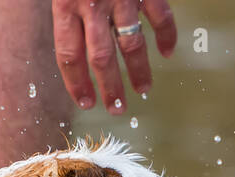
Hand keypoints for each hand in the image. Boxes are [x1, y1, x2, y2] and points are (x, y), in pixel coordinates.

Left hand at [53, 0, 177, 114]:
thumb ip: (68, 14)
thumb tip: (74, 48)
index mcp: (66, 5)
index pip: (69, 55)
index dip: (76, 83)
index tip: (86, 103)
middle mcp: (93, 4)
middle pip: (101, 58)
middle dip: (110, 88)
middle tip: (116, 109)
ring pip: (131, 43)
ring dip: (138, 70)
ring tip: (143, 89)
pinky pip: (159, 15)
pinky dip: (166, 34)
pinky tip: (167, 51)